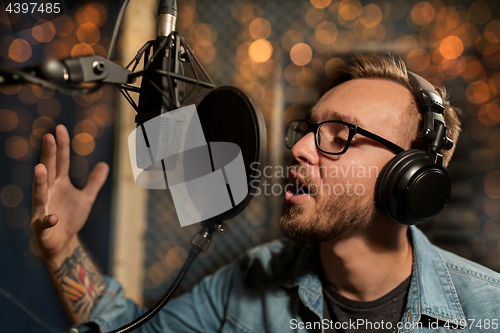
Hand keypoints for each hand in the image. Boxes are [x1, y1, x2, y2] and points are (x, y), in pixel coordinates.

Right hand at [31, 125, 108, 263]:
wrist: (62, 243)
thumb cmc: (70, 218)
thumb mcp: (86, 198)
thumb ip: (94, 182)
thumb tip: (105, 164)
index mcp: (59, 183)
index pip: (60, 161)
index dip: (61, 146)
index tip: (59, 128)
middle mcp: (49, 192)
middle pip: (49, 171)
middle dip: (48, 154)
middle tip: (47, 137)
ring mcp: (43, 208)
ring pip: (39, 193)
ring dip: (40, 181)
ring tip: (40, 168)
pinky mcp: (42, 226)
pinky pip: (44, 222)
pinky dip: (48, 220)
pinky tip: (53, 217)